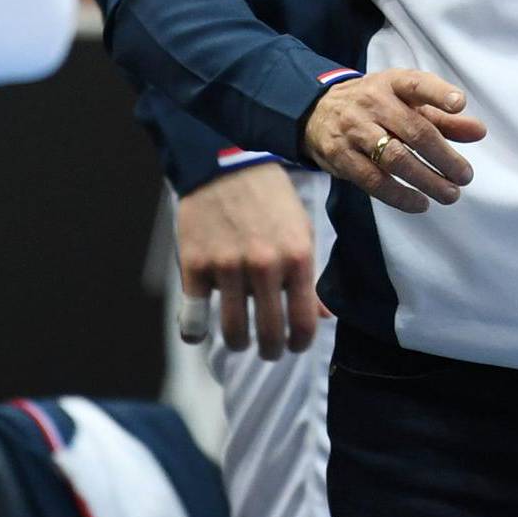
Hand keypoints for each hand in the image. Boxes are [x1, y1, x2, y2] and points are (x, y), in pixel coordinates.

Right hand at [177, 162, 317, 359]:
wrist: (227, 166)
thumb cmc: (272, 202)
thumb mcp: (302, 232)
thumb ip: (311, 277)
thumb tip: (324, 317)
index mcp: (298, 256)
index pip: (304, 322)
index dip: (301, 343)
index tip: (295, 346)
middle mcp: (265, 265)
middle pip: (269, 334)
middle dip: (270, 350)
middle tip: (268, 350)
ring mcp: (227, 266)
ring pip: (233, 332)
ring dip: (238, 343)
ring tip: (240, 340)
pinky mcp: (194, 264)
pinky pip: (193, 319)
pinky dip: (195, 332)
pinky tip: (200, 329)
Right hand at [301, 69, 484, 214]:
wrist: (316, 112)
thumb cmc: (376, 106)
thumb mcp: (407, 102)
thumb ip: (444, 117)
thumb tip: (479, 132)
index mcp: (393, 83)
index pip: (417, 83)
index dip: (439, 93)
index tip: (459, 103)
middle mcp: (373, 103)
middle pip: (414, 130)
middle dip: (443, 156)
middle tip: (465, 176)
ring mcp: (355, 130)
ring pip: (394, 158)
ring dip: (426, 179)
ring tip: (450, 193)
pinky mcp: (340, 157)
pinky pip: (372, 180)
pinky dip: (399, 195)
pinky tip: (420, 203)